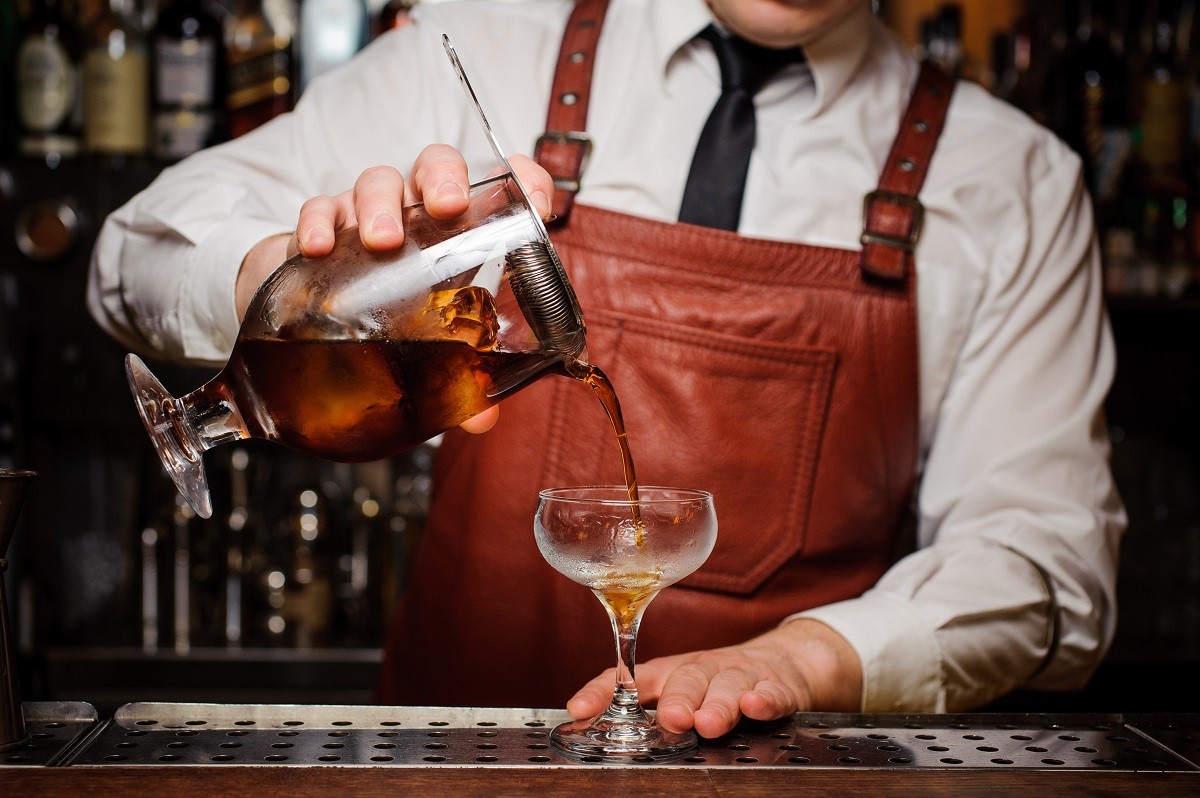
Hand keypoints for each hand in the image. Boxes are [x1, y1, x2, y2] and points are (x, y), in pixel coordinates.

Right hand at [235, 146, 555, 434]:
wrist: (318, 310)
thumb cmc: (392, 312)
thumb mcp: (431, 341)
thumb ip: (460, 374)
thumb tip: (483, 418)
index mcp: (458, 230)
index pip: (499, 187)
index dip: (523, 179)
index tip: (538, 198)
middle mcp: (417, 210)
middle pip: (435, 166)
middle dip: (444, 179)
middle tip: (447, 208)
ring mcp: (368, 212)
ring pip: (378, 181)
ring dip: (382, 206)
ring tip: (384, 242)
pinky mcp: (323, 224)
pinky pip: (320, 207)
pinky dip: (319, 221)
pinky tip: (320, 248)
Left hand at [565, 619, 862, 738]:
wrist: (784, 664)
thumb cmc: (718, 684)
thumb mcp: (679, 691)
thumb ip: (641, 708)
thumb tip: (585, 726)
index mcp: (673, 672)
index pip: (632, 678)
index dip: (604, 690)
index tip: (579, 707)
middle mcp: (704, 668)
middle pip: (687, 679)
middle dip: (678, 699)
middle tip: (670, 719)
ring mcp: (741, 674)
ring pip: (728, 686)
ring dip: (718, 704)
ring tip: (709, 724)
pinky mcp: (777, 685)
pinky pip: (772, 692)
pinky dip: (764, 699)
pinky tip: (756, 706)